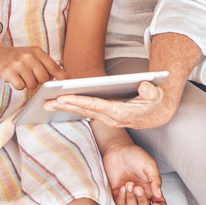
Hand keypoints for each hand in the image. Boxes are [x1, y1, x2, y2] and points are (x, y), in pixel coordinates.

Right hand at [0, 46, 64, 89]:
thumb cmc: (17, 58)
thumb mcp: (32, 56)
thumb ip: (46, 65)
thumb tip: (63, 77)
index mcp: (37, 51)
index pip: (54, 66)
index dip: (62, 77)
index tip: (69, 83)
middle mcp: (28, 56)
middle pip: (44, 79)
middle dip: (39, 82)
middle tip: (31, 76)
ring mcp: (18, 63)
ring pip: (32, 84)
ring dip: (27, 84)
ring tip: (21, 76)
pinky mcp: (8, 71)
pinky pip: (20, 86)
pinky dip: (18, 86)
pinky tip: (14, 78)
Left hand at [44, 79, 179, 128]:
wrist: (161, 114)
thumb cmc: (157, 102)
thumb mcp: (157, 95)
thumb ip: (151, 91)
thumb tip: (144, 85)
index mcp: (121, 112)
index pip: (95, 106)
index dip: (77, 101)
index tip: (62, 97)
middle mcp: (112, 118)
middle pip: (84, 111)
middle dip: (64, 106)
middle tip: (44, 102)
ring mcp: (109, 119)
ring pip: (83, 113)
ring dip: (65, 109)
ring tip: (47, 104)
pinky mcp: (107, 117)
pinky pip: (87, 113)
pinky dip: (74, 109)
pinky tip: (62, 105)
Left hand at [101, 142, 166, 204]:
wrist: (118, 150)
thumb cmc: (135, 155)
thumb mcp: (149, 164)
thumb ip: (156, 180)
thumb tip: (158, 195)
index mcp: (152, 188)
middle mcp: (142, 194)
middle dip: (142, 202)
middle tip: (138, 188)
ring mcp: (130, 195)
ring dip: (131, 199)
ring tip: (129, 184)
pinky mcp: (118, 194)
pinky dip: (122, 198)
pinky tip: (122, 186)